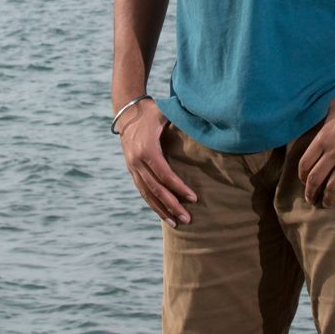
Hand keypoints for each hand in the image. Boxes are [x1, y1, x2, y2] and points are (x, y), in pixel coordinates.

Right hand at [117, 99, 195, 225]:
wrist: (126, 110)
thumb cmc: (152, 110)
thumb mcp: (167, 113)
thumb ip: (183, 121)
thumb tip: (208, 127)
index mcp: (146, 148)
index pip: (164, 174)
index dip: (179, 187)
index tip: (193, 198)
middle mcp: (136, 161)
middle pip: (155, 188)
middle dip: (172, 205)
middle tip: (187, 219)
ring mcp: (132, 166)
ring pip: (146, 194)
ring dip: (161, 210)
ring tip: (176, 224)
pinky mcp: (131, 170)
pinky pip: (142, 190)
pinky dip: (152, 203)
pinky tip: (163, 213)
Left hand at [298, 89, 334, 207]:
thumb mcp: (332, 107)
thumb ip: (324, 121)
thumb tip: (318, 125)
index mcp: (322, 138)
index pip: (305, 164)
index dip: (302, 176)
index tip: (304, 181)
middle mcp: (333, 151)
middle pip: (315, 179)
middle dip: (311, 192)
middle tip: (311, 199)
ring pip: (333, 187)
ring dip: (327, 199)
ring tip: (326, 204)